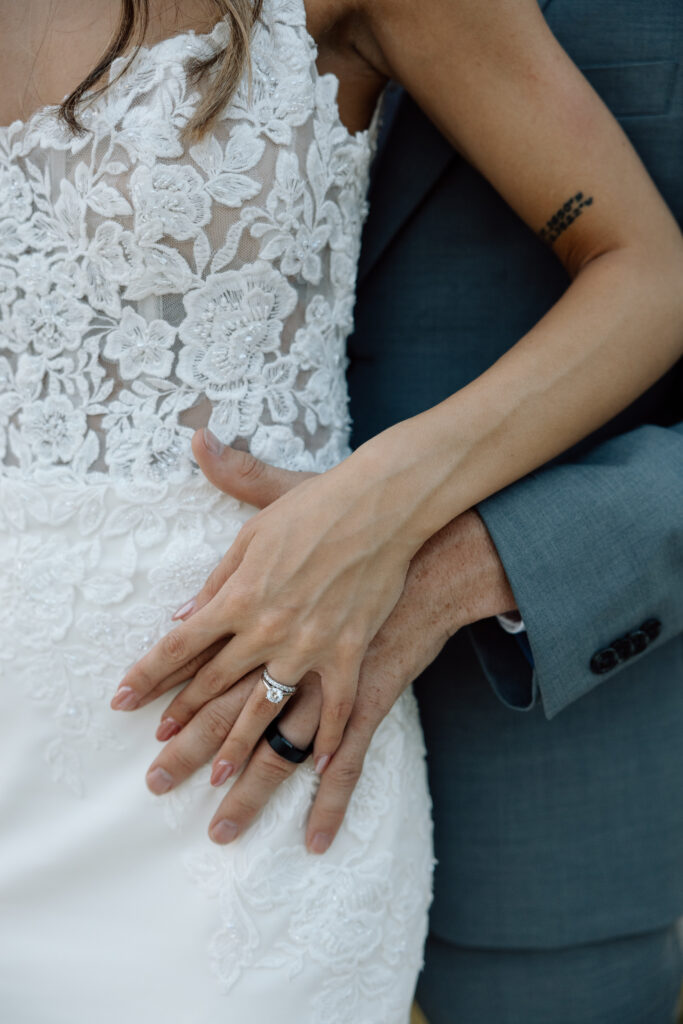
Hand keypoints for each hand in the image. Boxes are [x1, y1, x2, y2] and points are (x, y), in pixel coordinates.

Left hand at [111, 426, 420, 772]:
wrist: (382, 507)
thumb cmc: (316, 507)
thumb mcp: (255, 530)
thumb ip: (218, 577)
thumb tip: (185, 613)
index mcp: (239, 595)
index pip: (179, 645)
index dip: (148, 675)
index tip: (122, 701)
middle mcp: (267, 628)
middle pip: (214, 685)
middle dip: (182, 725)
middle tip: (157, 760)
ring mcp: (310, 645)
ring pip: (266, 708)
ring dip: (239, 746)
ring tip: (218, 778)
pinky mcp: (350, 652)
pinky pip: (336, 707)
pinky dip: (327, 738)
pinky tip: (316, 765)